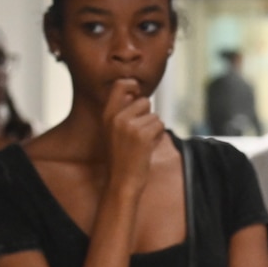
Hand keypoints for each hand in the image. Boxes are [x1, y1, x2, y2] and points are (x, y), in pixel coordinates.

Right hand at [103, 78, 165, 200]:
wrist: (121, 182)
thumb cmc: (121, 159)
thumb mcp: (114, 132)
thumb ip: (123, 114)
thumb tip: (139, 96)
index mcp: (107, 115)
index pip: (120, 85)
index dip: (133, 85)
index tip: (138, 91)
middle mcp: (117, 117)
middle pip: (145, 101)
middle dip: (148, 115)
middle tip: (140, 134)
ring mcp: (130, 126)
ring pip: (155, 116)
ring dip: (154, 129)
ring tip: (142, 144)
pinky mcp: (143, 135)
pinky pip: (160, 126)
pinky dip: (158, 137)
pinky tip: (148, 148)